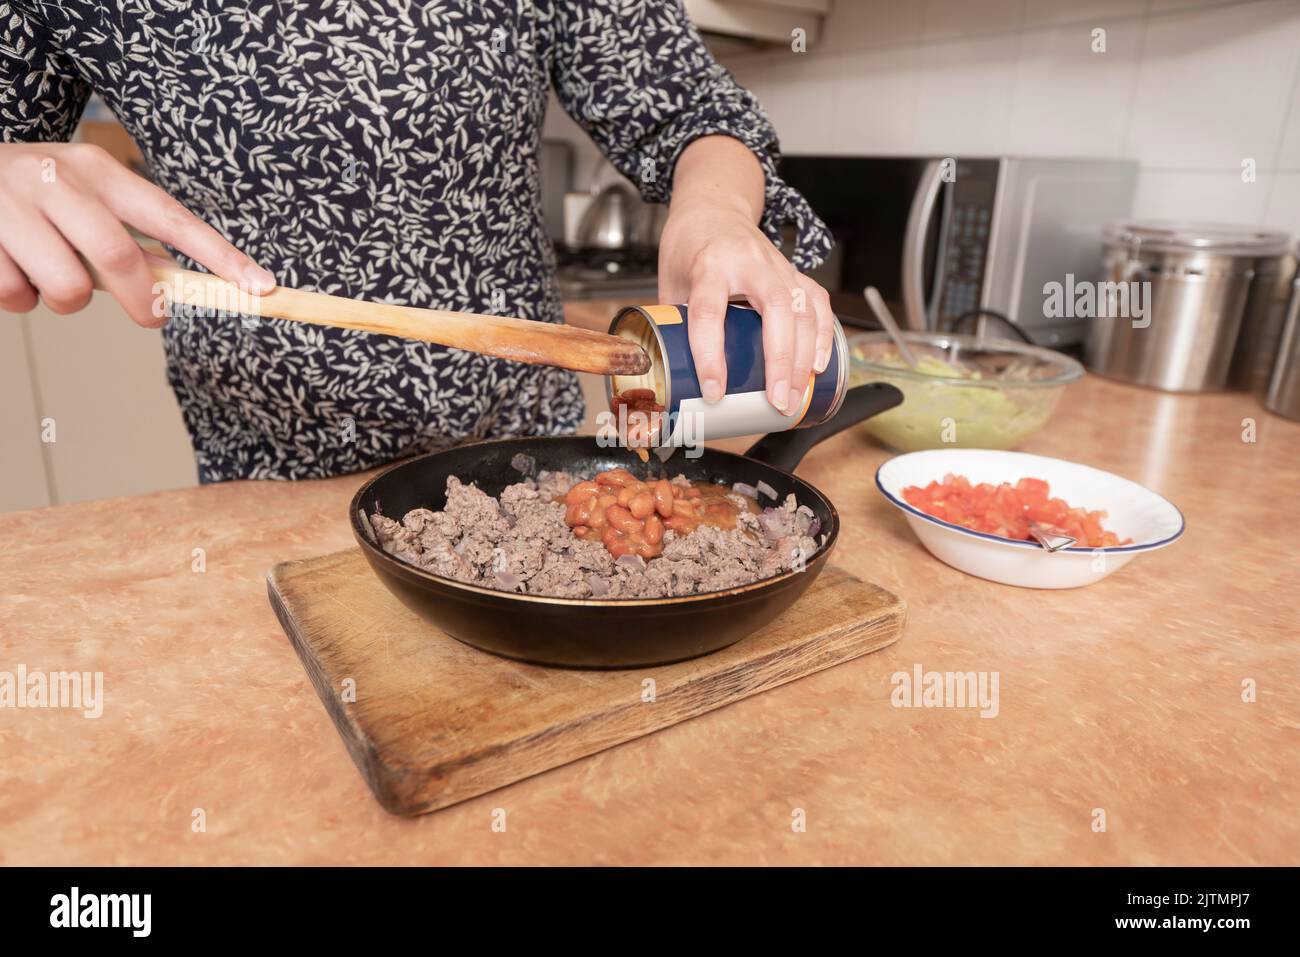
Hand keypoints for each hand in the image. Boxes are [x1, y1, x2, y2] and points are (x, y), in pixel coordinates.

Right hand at [0, 142, 274, 326]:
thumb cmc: (27, 197)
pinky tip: (7, 271)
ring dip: (67, 302)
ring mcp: (10, 203)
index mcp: (95, 169)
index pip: (169, 215)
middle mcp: (55, 178)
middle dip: (142, 301)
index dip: (217, 254)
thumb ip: (125, 236)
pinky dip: (19, 300)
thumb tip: (175, 281)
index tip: (259, 286)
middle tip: (152, 318)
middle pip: (119, 256)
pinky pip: (17, 296)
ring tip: (47, 279)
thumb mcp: (81, 200)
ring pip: (69, 288)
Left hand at [657, 198, 833, 415]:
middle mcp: (749, 261)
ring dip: (804, 357)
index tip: (714, 391)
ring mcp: (777, 265)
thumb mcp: (671, 283)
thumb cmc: (690, 245)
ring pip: (803, 309)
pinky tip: (819, 364)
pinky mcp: (794, 271)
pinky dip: (822, 335)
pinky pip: (818, 302)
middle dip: (780, 362)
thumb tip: (678, 374)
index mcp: (709, 264)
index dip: (711, 356)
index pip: (709, 313)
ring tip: (797, 394)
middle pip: (774, 311)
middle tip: (778, 402)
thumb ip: (676, 325)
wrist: (713, 207)